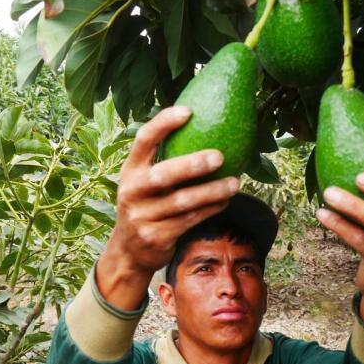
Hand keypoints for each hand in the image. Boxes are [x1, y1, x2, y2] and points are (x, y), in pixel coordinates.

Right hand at [97, 106, 239, 307]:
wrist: (128, 251)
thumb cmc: (147, 205)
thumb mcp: (143, 183)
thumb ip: (163, 162)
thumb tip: (205, 126)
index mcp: (130, 171)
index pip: (143, 140)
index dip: (164, 124)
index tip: (189, 112)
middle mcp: (132, 191)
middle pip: (163, 175)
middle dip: (192, 164)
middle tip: (220, 156)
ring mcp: (142, 216)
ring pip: (182, 202)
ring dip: (212, 191)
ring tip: (234, 183)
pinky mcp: (155, 237)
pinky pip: (189, 220)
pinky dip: (210, 210)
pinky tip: (225, 201)